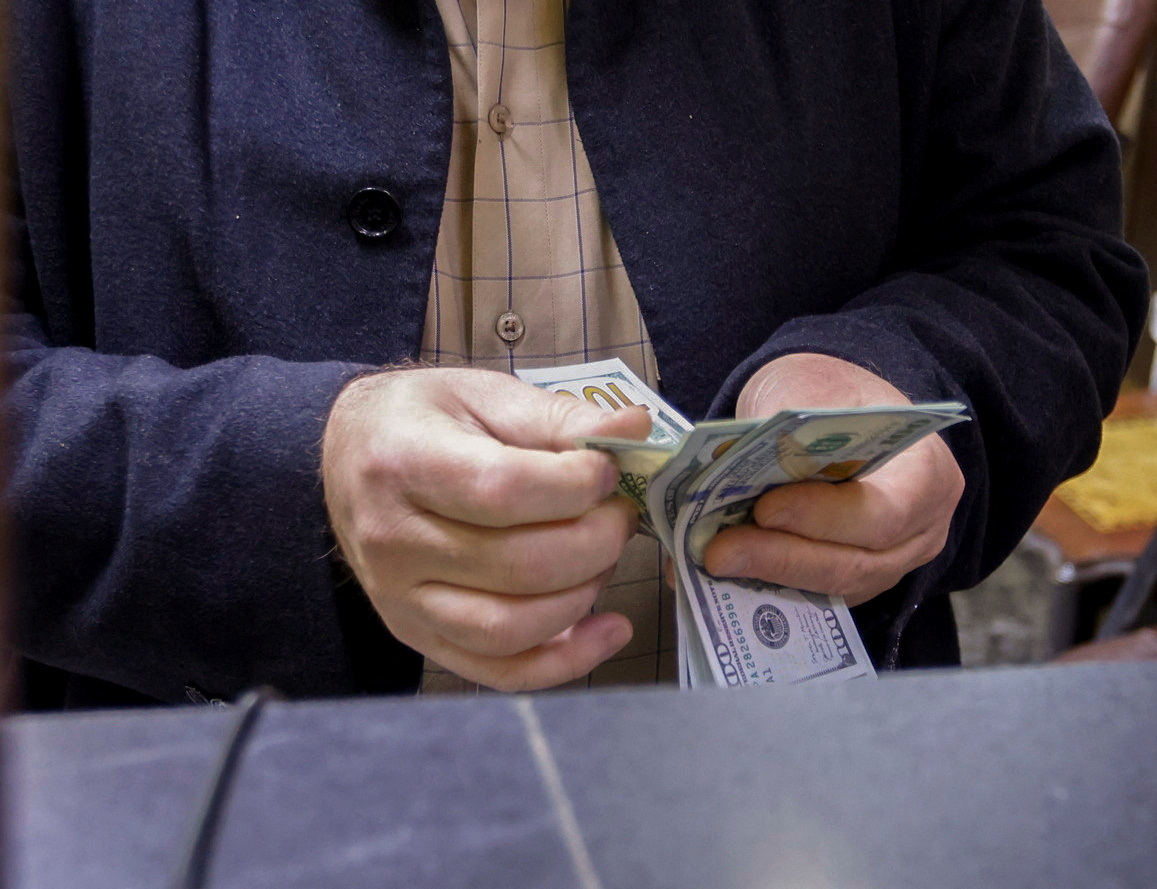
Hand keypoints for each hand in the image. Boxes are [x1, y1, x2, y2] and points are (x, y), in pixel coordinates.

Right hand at [321, 367, 652, 690]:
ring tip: (604, 555)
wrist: (348, 456)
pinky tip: (608, 628)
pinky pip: (499, 671)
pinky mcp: (417, 636)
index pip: (503, 491)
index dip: (575, 485)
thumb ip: (560, 416)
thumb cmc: (424, 420)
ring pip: (511, 628)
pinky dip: (567, 662)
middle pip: (519, 566)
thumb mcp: (485, 395)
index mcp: (404, 463)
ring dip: (584, 595)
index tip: (607, 469)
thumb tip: (633, 430)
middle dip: (597, 541)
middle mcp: (394, 541)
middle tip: (618, 512)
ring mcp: (401, 600)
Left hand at [702, 353, 963, 605]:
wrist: (834, 407)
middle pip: (855, 564)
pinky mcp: (851, 581)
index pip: (883, 514)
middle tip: (717, 551)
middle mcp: (919, 532)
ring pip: (831, 589)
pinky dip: (763, 584)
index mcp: (925, 474)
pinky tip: (713, 573)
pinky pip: (812, 595)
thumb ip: (783, 429)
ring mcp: (890, 564)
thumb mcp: (809, 387)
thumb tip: (733, 468)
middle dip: (780, 558)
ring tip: (708, 561)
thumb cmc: (830, 392)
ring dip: (765, 577)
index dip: (823, 519)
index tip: (764, 509)